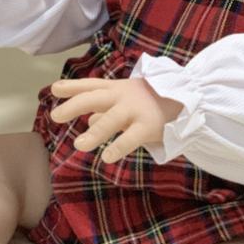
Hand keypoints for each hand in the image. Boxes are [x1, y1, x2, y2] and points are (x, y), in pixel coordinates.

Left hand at [49, 77, 183, 163]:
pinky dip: (118, 147)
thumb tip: (89, 118)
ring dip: (94, 133)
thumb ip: (107, 108)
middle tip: (55, 116)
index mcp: (117, 88)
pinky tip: (107, 158)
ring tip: (79, 145)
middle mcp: (123, 96)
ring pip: (111, 120)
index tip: (54, 90)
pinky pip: (130, 138)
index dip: (72, 86)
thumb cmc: (153, 100)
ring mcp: (135, 110)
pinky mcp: (148, 126)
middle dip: (74, 106)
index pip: (91, 85)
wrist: (189, 98)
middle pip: (94, 98)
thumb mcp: (128, 99)